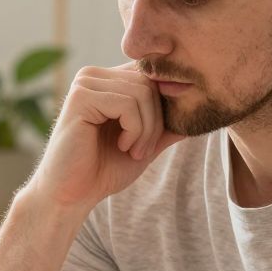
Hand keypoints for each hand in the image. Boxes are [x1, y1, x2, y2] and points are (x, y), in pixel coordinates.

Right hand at [23, 62, 186, 213]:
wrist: (71, 195)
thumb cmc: (103, 171)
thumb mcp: (145, 144)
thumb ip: (166, 125)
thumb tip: (200, 109)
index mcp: (107, 81)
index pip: (151, 77)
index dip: (162, 107)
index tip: (155, 140)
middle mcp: (94, 75)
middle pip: (149, 83)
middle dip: (156, 121)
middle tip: (143, 150)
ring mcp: (85, 83)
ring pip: (142, 92)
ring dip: (146, 129)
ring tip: (133, 151)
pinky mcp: (80, 97)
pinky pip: (127, 104)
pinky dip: (134, 130)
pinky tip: (122, 146)